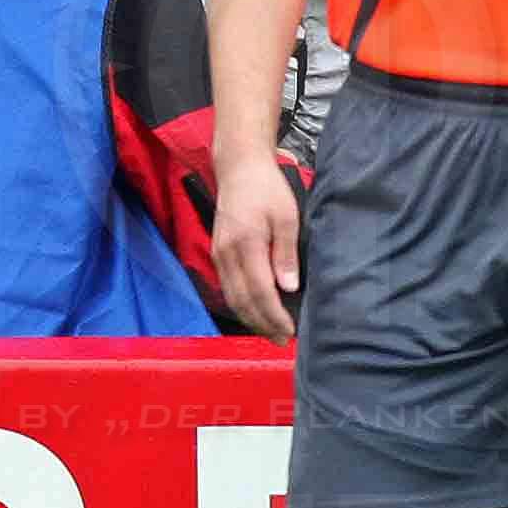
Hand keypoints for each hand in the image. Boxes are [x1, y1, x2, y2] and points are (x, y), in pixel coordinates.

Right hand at [206, 151, 300, 339]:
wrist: (239, 167)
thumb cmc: (266, 188)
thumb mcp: (286, 216)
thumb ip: (286, 254)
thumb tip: (289, 288)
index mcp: (246, 244)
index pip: (260, 292)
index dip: (274, 315)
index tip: (290, 330)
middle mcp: (227, 254)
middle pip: (242, 301)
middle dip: (262, 324)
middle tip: (282, 340)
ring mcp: (219, 254)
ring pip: (232, 297)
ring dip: (250, 319)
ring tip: (270, 332)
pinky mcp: (218, 252)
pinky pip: (227, 287)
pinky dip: (241, 304)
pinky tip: (255, 311)